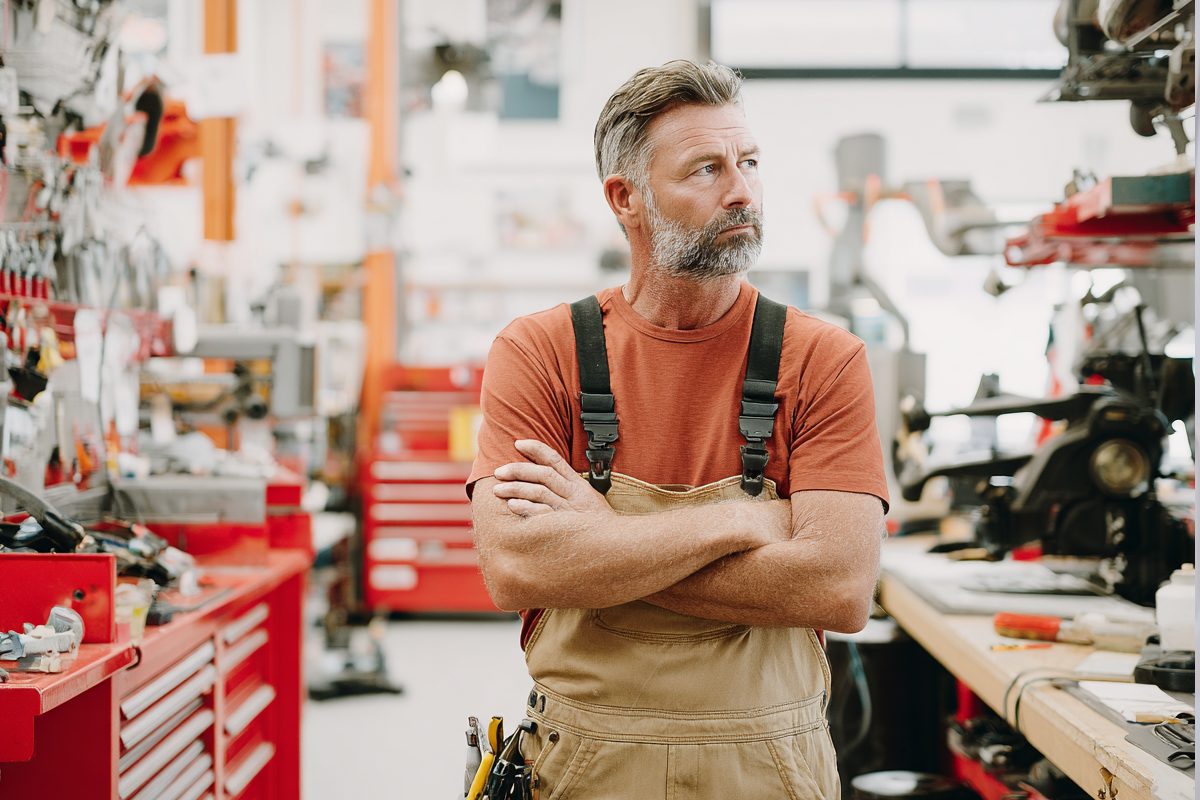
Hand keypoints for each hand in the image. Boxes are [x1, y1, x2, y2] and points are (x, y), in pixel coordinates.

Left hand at [493, 439, 612, 517]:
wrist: (617, 546)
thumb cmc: (599, 526)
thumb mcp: (589, 501)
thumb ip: (570, 490)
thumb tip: (547, 480)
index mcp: (579, 485)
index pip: (555, 460)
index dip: (536, 449)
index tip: (518, 443)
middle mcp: (574, 494)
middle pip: (542, 474)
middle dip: (518, 470)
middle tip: (498, 471)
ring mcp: (569, 510)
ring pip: (539, 491)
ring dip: (516, 488)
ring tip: (498, 489)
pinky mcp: (564, 526)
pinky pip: (542, 514)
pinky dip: (526, 508)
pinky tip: (512, 505)